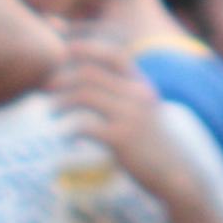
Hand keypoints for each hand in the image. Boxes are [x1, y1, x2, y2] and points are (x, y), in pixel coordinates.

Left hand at [50, 37, 187, 198]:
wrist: (178, 175)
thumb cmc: (154, 145)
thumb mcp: (144, 113)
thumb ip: (125, 97)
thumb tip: (94, 89)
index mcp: (142, 85)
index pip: (113, 55)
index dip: (86, 48)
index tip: (64, 51)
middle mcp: (137, 95)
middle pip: (90, 73)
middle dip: (62, 78)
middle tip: (45, 89)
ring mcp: (131, 116)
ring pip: (85, 95)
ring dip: (61, 101)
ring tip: (50, 111)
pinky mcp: (122, 139)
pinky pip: (85, 126)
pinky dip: (69, 129)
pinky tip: (65, 137)